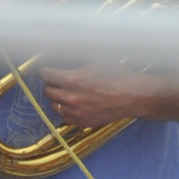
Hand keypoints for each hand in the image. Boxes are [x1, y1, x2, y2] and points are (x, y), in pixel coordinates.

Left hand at [41, 66, 156, 127]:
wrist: (133, 95)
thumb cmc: (117, 75)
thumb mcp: (94, 61)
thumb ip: (74, 61)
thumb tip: (61, 55)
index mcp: (72, 79)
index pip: (45, 75)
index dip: (45, 71)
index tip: (47, 70)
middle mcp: (71, 98)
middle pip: (47, 91)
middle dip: (51, 84)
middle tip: (57, 81)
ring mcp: (77, 112)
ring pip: (54, 106)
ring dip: (57, 98)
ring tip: (66, 93)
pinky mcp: (84, 122)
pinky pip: (65, 118)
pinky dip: (67, 111)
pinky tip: (74, 104)